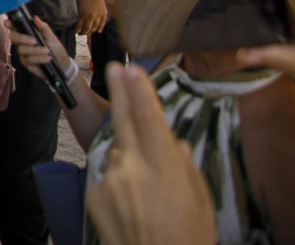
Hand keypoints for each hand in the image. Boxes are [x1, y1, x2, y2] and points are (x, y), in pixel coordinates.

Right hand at [13, 15, 72, 80]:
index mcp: (26, 34)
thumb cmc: (55, 48)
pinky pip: (29, 61)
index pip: (14, 27)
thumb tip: (35, 18)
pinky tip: (47, 59)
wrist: (62, 63)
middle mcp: (22, 43)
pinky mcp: (27, 65)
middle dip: (22, 38)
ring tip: (47, 52)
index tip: (8, 23)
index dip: (9, 24)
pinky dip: (39, 59)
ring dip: (36, 51)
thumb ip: (43, 27)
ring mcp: (23, 54)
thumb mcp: (51, 37)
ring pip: (23, 50)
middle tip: (34, 41)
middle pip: (13, 38)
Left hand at [76, 0, 108, 33]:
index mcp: (81, 14)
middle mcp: (90, 17)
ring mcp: (97, 15)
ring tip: (88, 32)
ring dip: (91, 31)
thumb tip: (71, 17)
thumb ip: (74, 11)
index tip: (75, 32)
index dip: (76, 30)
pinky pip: (102, 23)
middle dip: (83, 32)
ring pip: (94, 27)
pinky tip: (98, 31)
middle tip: (80, 34)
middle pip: (86, 29)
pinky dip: (100, 28)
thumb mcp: (75, 3)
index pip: (78, 26)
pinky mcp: (103, 13)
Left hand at [84, 63, 215, 244]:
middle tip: (113, 67)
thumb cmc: (190, 235)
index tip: (132, 67)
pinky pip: (110, 178)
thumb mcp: (199, 199)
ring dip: (131, 162)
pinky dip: (121, 185)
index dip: (139, 90)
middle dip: (119, 91)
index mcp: (163, 164)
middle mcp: (132, 165)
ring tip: (149, 195)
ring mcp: (110, 179)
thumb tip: (173, 142)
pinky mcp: (95, 193)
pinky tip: (134, 208)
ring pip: (120, 155)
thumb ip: (183, 165)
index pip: (149, 116)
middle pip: (123, 119)